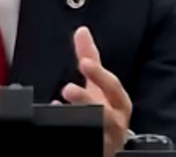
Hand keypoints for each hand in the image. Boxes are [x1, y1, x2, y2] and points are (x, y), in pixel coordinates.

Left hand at [60, 26, 132, 156]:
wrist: (110, 144)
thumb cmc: (106, 110)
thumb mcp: (99, 85)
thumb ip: (90, 59)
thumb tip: (82, 31)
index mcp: (120, 103)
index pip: (113, 87)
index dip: (99, 74)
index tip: (84, 62)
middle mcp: (116, 123)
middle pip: (106, 113)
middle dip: (87, 101)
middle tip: (67, 89)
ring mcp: (106, 140)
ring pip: (97, 132)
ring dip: (79, 121)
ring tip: (59, 106)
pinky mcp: (98, 150)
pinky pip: (87, 143)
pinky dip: (73, 133)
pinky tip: (55, 121)